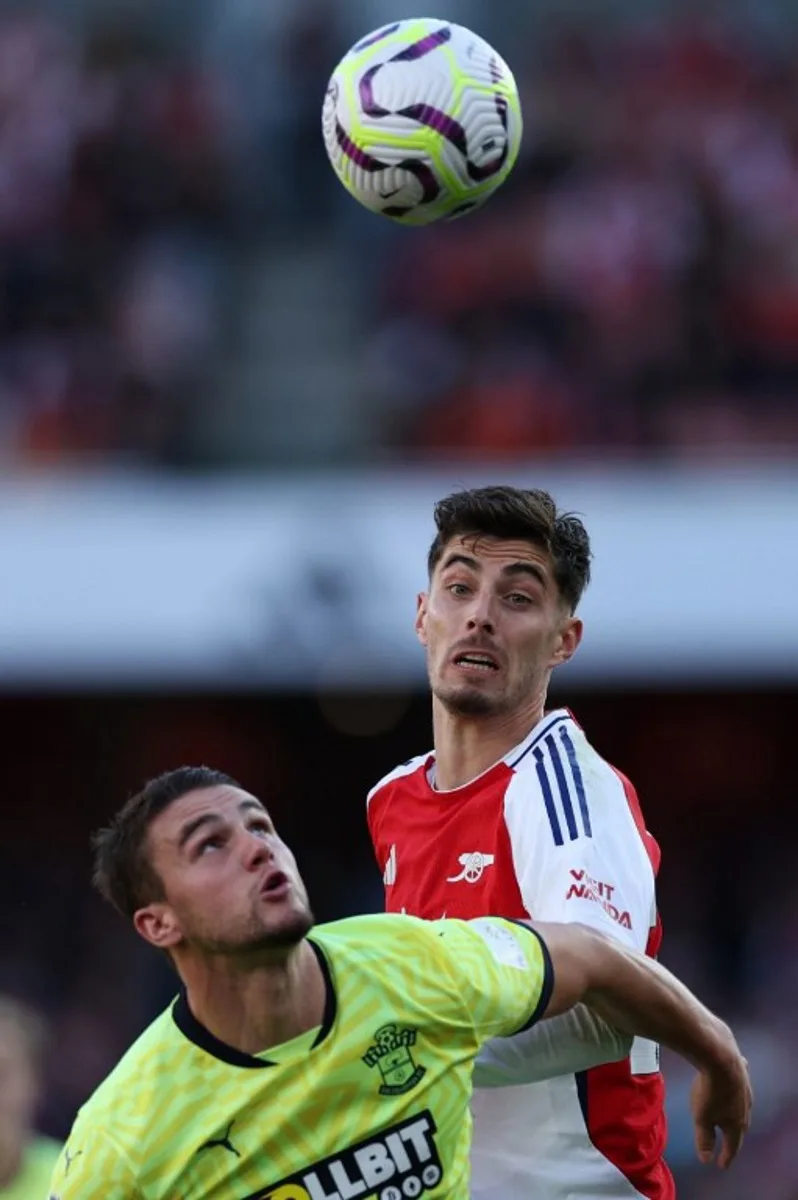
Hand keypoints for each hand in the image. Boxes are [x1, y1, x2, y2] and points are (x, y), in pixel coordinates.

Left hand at [690, 1052, 752, 1168]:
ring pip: (742, 1106)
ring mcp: (746, 1090)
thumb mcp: (702, 1118)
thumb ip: (704, 1139)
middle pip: (739, 1127)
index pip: (733, 1146)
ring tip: (730, 1117)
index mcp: (737, 1124)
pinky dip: (736, 1089)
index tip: (721, 1165)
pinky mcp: (743, 1074)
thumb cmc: (709, 1092)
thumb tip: (706, 1159)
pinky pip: (739, 1085)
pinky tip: (734, 1083)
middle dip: (733, 1136)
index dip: (726, 1156)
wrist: (721, 1058)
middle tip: (728, 1142)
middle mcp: (746, 1109)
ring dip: (735, 1113)